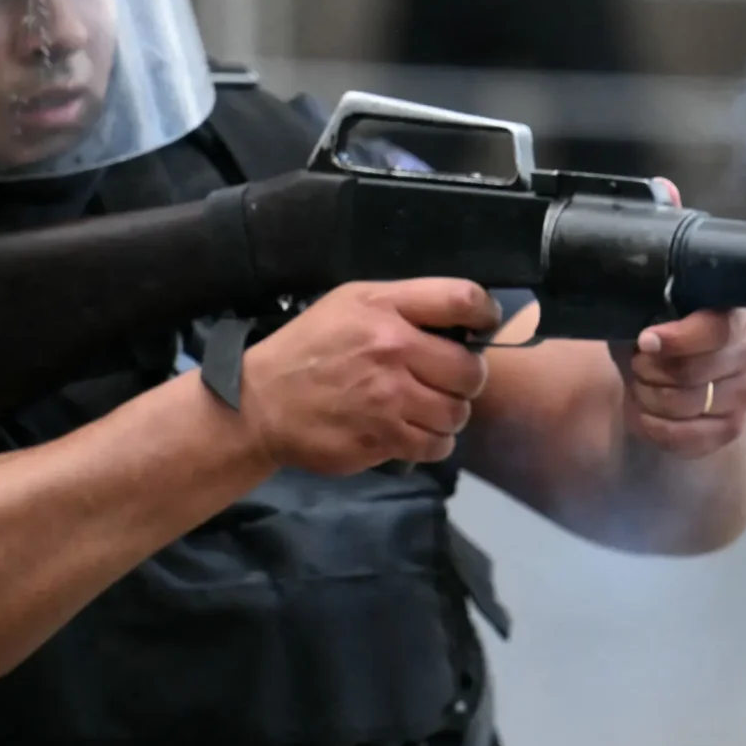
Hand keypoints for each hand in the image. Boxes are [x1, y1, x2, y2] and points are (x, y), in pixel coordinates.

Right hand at [235, 279, 499, 474]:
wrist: (260, 404)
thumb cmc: (310, 348)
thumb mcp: (349, 304)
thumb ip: (404, 306)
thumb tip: (463, 322)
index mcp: (385, 307)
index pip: (463, 300)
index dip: (485, 314)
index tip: (484, 327)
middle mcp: (393, 349)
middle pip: (472, 370)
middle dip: (466, 379)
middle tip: (447, 380)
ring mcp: (389, 398)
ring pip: (458, 413)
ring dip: (449, 414)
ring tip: (426, 409)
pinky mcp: (383, 438)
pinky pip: (437, 445)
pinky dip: (432, 442)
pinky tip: (412, 431)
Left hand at [611, 307, 745, 459]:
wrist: (683, 350)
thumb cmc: (668, 321)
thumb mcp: (658, 308)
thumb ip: (653, 317)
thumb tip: (648, 343)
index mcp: (738, 314)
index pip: (713, 332)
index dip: (674, 340)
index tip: (643, 342)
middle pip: (692, 373)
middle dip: (650, 371)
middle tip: (636, 365)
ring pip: (686, 406)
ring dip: (650, 400)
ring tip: (640, 386)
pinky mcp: (733, 426)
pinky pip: (691, 439)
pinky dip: (658, 430)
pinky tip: (644, 416)